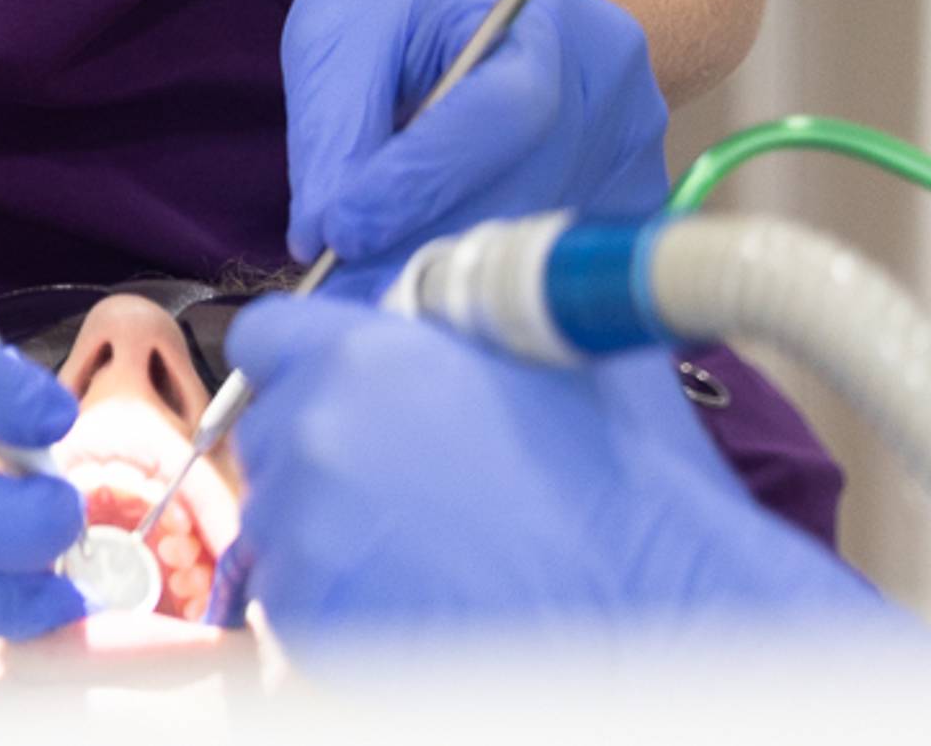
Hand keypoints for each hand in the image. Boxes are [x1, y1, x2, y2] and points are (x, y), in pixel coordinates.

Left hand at [222, 295, 898, 636]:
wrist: (662, 629)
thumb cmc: (633, 500)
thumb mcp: (564, 355)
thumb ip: (479, 318)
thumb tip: (461, 301)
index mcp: (362, 356)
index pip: (267, 336)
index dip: (306, 360)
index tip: (341, 389)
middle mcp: (316, 435)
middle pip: (272, 432)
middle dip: (326, 453)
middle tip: (409, 489)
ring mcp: (305, 534)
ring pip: (282, 523)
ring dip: (333, 533)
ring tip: (430, 554)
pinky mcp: (310, 620)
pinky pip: (298, 600)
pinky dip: (342, 603)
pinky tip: (423, 603)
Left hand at [284, 0, 668, 268]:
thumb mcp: (342, 34)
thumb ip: (334, 130)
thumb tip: (321, 238)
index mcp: (542, 14)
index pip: (499, 112)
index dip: (420, 181)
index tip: (342, 234)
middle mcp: (608, 76)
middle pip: (525, 187)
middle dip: (426, 245)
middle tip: (344, 295)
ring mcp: (632, 136)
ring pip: (540, 232)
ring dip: (455, 272)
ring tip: (374, 295)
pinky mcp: (630, 186)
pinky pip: (562, 250)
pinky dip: (489, 273)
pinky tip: (432, 277)